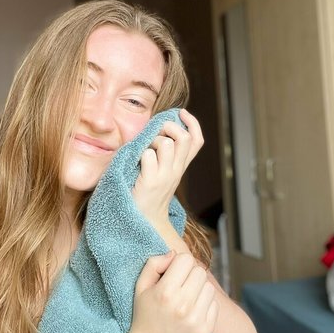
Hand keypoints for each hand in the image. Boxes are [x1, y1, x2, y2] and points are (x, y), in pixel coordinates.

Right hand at [125, 251, 217, 332]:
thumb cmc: (144, 316)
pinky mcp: (205, 332)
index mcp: (165, 292)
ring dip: (199, 289)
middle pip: (200, 271)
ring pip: (209, 287)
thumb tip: (174, 253)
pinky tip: (192, 311)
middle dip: (190, 275)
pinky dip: (205, 304)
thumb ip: (154, 264)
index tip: (172, 273)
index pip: (186, 259)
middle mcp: (182, 305)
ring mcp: (196, 320)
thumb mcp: (140, 287)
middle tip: (180, 285)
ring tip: (186, 298)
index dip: (179, 263)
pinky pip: (215, 305)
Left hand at [132, 109, 203, 225]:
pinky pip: (148, 155)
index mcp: (180, 166)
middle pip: (184, 138)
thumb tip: (161, 129)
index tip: (181, 112)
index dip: (192, 123)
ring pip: (167, 144)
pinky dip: (141, 155)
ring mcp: (165, 176)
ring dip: (153, 141)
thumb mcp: (165, 172)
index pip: (197, 141)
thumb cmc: (150, 192)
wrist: (146, 220)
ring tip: (145, 150)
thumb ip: (167, 154)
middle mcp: (176, 170)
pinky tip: (137, 164)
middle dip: (170, 127)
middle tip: (157, 132)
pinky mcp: (151, 182)